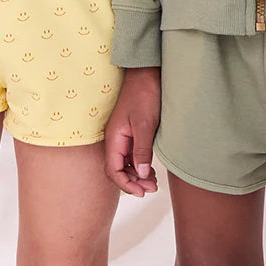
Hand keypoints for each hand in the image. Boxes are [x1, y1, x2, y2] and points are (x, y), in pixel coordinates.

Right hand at [104, 66, 160, 196]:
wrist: (147, 73)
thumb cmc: (144, 94)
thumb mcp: (145, 124)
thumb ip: (142, 150)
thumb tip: (140, 174)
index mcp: (114, 137)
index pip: (112, 169)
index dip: (125, 184)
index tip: (141, 192)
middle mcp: (115, 138)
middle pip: (117, 169)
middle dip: (132, 182)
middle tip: (152, 188)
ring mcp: (123, 136)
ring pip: (125, 164)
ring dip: (136, 176)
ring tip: (153, 183)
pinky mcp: (131, 132)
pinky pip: (131, 155)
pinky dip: (139, 166)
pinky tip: (151, 170)